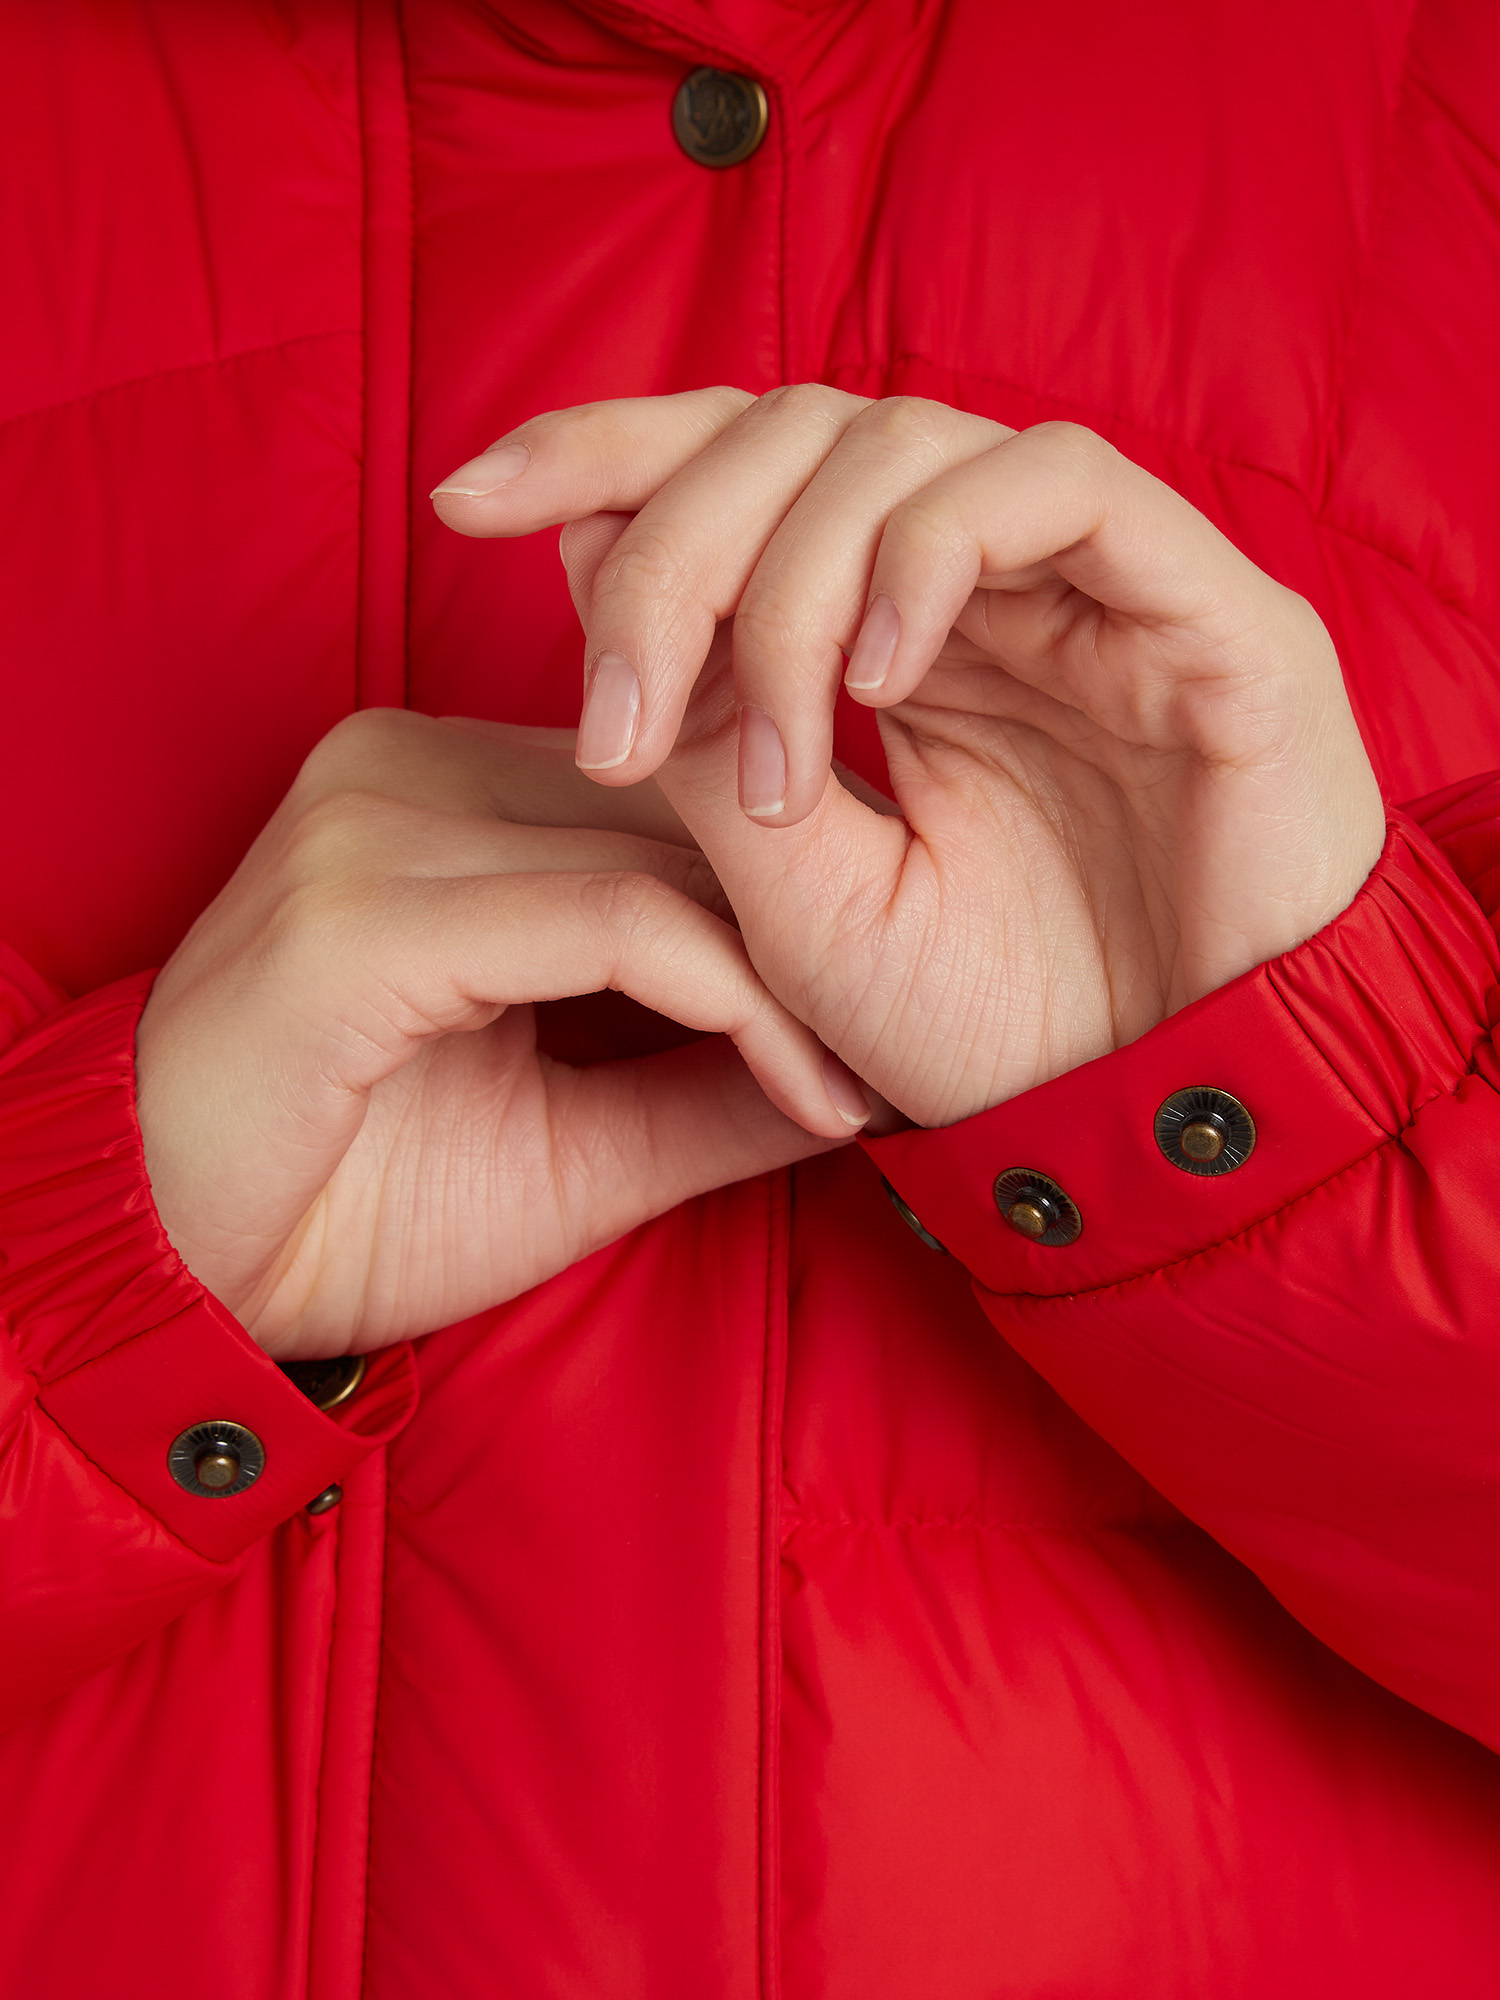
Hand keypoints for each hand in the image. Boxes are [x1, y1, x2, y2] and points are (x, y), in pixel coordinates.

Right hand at [135, 709, 865, 1358]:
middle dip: (812, 931)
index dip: (793, 896)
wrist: (171, 1279)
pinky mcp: (365, 910)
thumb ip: (716, 1081)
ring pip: (667, 856)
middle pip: (682, 802)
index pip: (669, 786)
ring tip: (867, 1082)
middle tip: (909, 1047)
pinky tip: (808, 1094)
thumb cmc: (361, 1204)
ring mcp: (375, 823)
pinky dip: (737, 1007)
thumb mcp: (580, 1136)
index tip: (884, 1021)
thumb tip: (878, 1069)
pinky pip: (616, 925)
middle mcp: (405, 766)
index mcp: (441, 787)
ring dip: (795, 977)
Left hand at [433, 389, 1385, 1126]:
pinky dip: (939, 552)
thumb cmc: (990, 1034)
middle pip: (793, 436)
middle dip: (672, 550)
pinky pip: (1060, 484)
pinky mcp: (1209, 602)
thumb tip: (582, 555)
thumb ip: (702, 734)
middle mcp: (982, 586)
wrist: (1162, 1133)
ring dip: (794, 585)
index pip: (735, 475)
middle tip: (616, 721)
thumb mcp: (795, 897)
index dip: (601, 452)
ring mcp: (1096, 582)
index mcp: (888, 638)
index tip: (465, 498)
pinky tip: (882, 680)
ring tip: (772, 768)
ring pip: (904, 444)